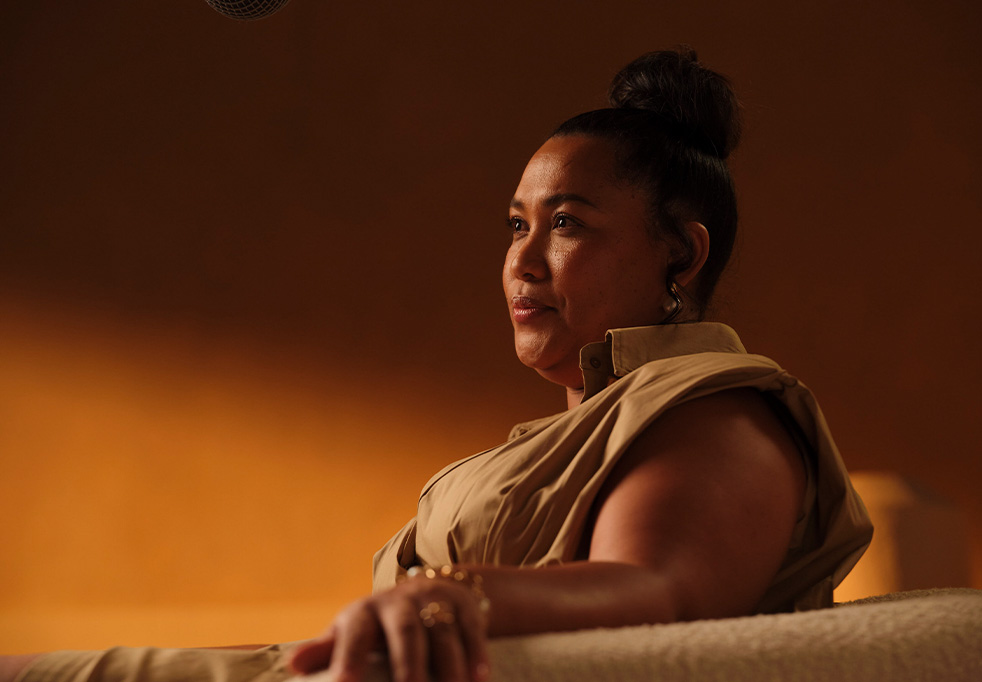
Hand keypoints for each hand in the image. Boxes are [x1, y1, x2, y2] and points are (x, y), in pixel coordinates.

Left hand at [288, 569, 490, 681]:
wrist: (431, 591)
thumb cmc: (380, 627)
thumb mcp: (353, 633)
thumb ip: (328, 652)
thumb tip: (293, 666)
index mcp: (364, 613)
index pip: (355, 633)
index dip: (349, 658)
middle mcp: (400, 602)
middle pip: (406, 631)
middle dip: (408, 664)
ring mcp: (435, 601)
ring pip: (443, 632)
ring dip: (449, 665)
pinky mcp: (465, 606)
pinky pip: (472, 630)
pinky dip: (477, 655)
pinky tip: (480, 680)